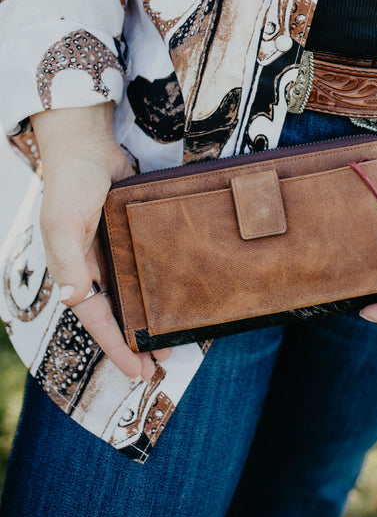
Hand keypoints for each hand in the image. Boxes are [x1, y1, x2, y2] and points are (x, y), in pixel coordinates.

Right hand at [32, 104, 170, 378]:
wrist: (88, 144)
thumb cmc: (71, 184)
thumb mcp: (64, 224)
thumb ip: (68, 263)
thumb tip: (73, 300)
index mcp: (72, 270)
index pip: (96, 320)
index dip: (116, 347)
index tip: (138, 372)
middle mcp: (91, 266)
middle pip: (115, 314)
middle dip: (135, 341)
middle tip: (161, 363)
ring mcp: (111, 251)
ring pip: (131, 295)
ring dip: (148, 318)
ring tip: (171, 339)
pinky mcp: (128, 235)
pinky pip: (144, 268)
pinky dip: (155, 286)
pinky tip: (172, 295)